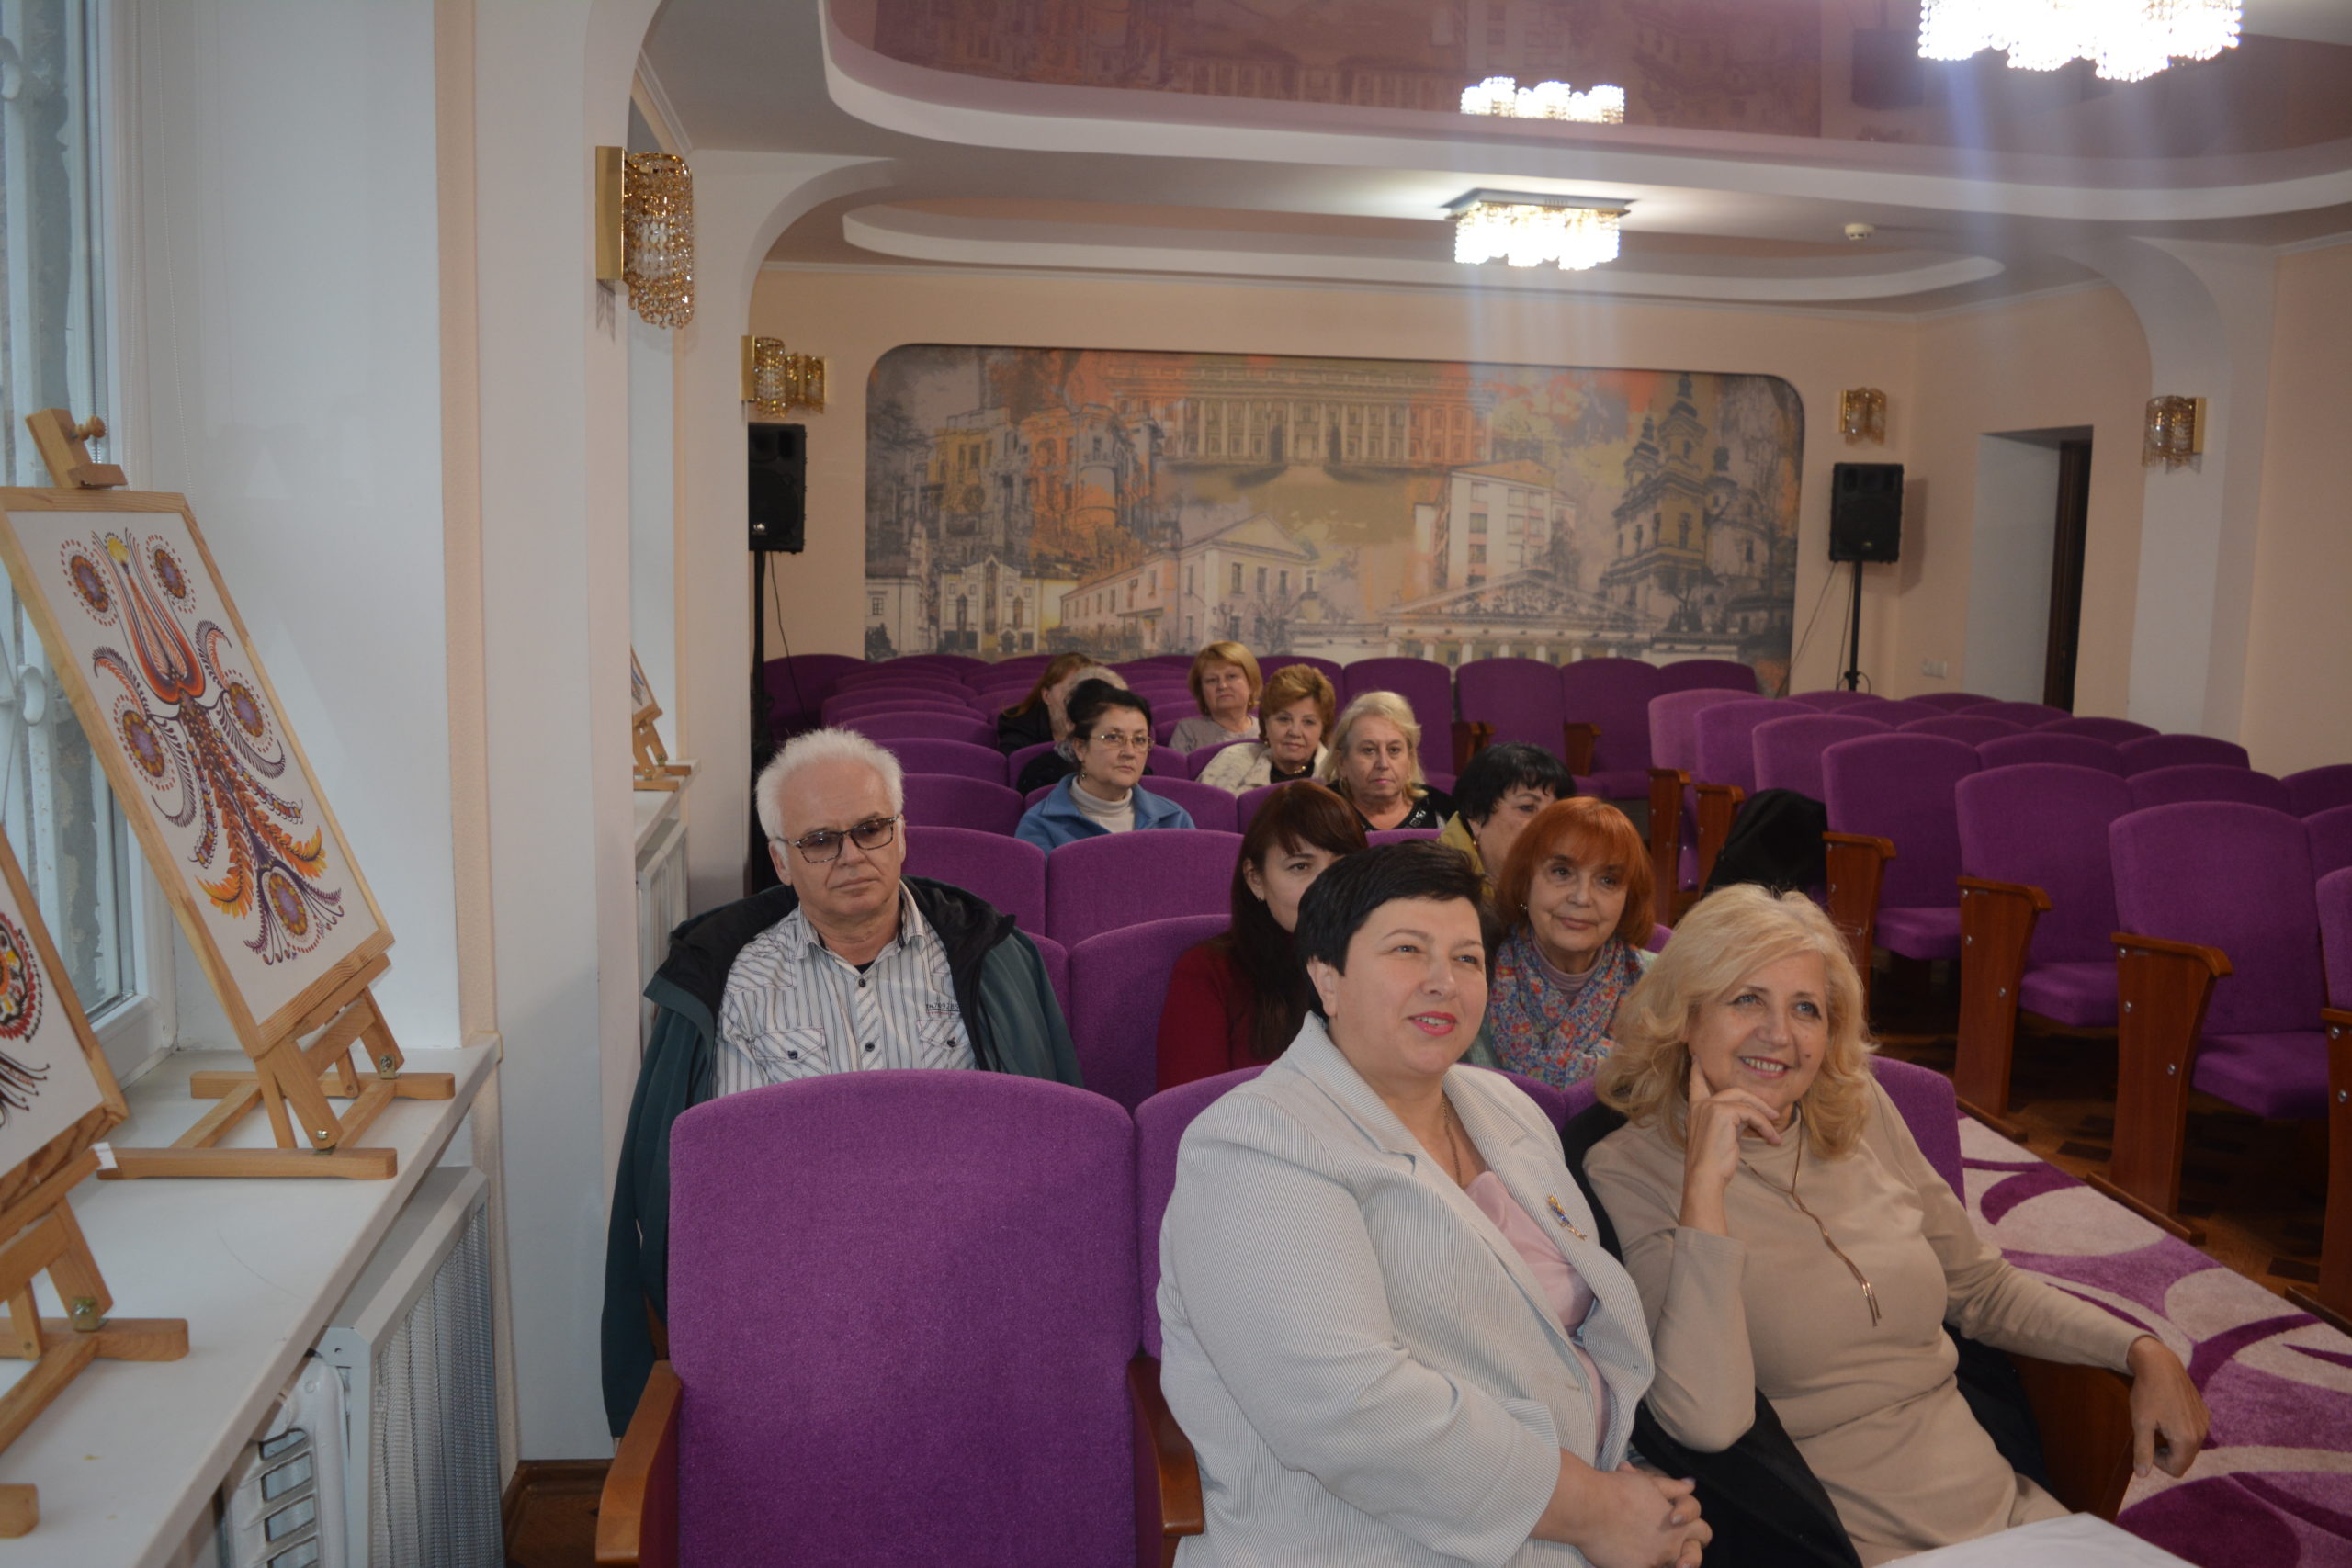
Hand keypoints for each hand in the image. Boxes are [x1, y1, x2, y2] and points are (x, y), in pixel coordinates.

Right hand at [1534, 1454, 1709, 1567]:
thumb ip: (1672, 1487)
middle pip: (1695, 1554)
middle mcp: (1672, 1543)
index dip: (1691, 1525)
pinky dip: (1649, 1565)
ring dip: (1672, 1562)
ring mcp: (1657, 1560)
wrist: (1588, 1507)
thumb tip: (1691, 1484)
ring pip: (1677, 1565)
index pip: (1701, 1528)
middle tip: (1677, 1553)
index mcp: (1678, 1521)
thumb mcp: (1648, 1483)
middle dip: (1690, 1552)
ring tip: (1653, 1555)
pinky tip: (1638, 1559)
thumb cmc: (1616, 1490)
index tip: (1675, 1521)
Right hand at [1679, 1057, 1781, 1235]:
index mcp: (1695, 1110)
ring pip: (1745, 1101)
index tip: (1697, 1057)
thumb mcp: (1718, 1137)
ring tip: (1775, 1130)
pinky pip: (1751, 1114)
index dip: (1697, 1070)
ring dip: (1764, 1116)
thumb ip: (1727, 1122)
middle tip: (1773, 1114)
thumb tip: (1747, 1117)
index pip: (1696, 1084)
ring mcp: (1711, 1107)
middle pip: (1733, 1090)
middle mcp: (1700, 1105)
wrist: (1704, 1176)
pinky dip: (1765, 1126)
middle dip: (1756, 1101)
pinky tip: (1771, 1138)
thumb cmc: (1712, 1163)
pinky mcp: (1723, 1112)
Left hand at [2125, 1335, 2208, 1477]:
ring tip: (2158, 1422)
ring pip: (2189, 1446)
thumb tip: (2142, 1475)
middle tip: (2150, 1433)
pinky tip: (2167, 1414)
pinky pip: (2193, 1432)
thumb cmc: (2147, 1393)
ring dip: (2173, 1442)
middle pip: (2184, 1460)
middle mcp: (2201, 1433)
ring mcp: (2205, 1422)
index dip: (2158, 1462)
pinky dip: (2180, 1430)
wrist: (2160, 1363)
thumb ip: (2143, 1451)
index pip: (2176, 1470)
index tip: (2146, 1443)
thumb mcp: (2140, 1423)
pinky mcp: (2204, 1412)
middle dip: (2166, 1453)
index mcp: (2187, 1439)